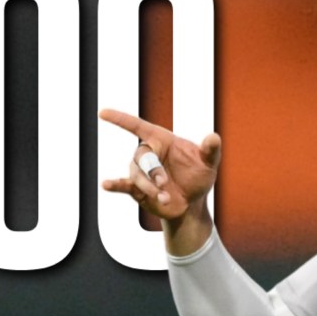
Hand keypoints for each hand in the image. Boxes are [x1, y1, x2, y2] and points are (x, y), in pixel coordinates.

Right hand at [99, 108, 221, 221]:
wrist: (193, 202)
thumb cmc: (199, 175)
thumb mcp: (209, 162)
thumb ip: (210, 150)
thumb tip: (213, 137)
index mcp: (161, 140)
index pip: (137, 126)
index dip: (120, 119)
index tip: (103, 113)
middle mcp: (148, 154)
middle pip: (141, 157)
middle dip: (152, 170)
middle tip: (164, 183)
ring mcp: (141, 172)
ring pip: (136, 175)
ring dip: (149, 187)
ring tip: (165, 197)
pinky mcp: (137, 190)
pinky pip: (123, 185)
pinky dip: (114, 184)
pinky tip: (106, 184)